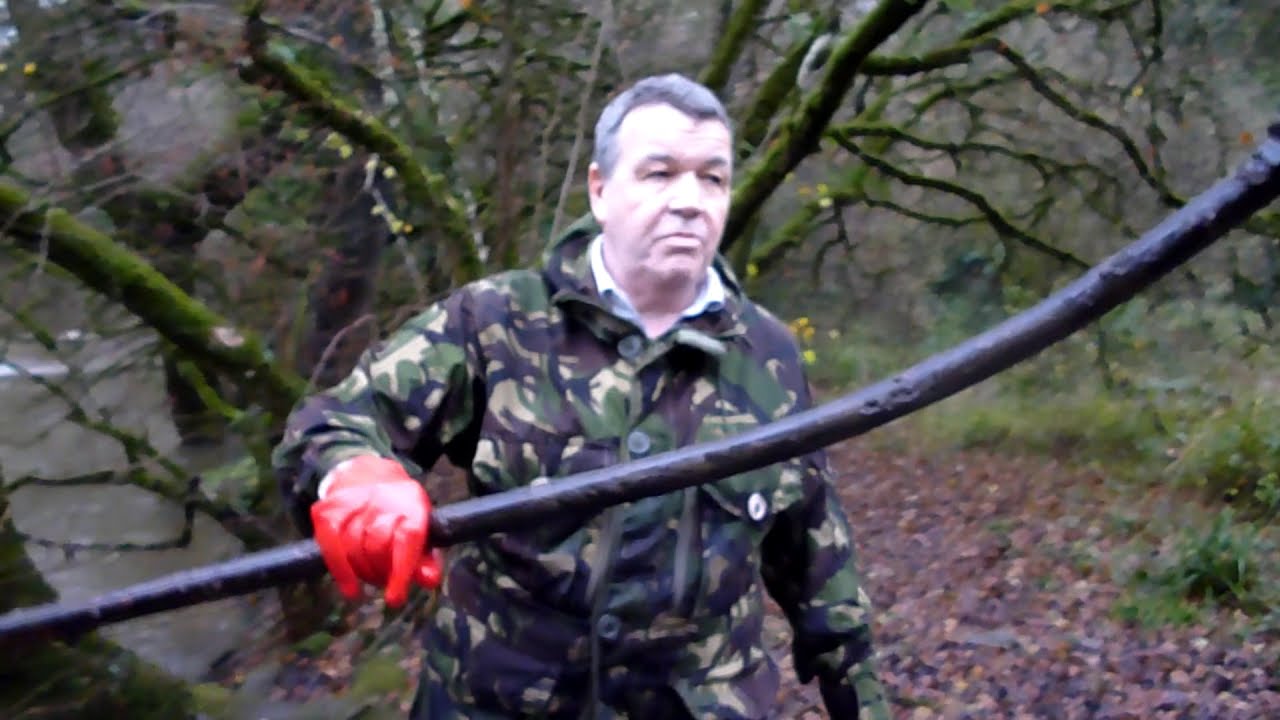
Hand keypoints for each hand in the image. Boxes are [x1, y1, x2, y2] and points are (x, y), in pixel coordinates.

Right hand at [310, 455, 442, 606]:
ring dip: (363, 573)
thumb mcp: (421, 530)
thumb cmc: (399, 514)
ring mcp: (351, 503)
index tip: (395, 599)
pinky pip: (330, 546)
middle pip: (377, 546)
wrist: (367, 477)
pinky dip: (340, 571)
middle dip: (381, 573)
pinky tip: (350, 587)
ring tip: (371, 577)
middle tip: (384, 581)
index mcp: (411, 504)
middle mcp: (381, 499)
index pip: (407, 537)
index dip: (401, 570)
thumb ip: (426, 558)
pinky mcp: (327, 509)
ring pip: (354, 548)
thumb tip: (429, 581)